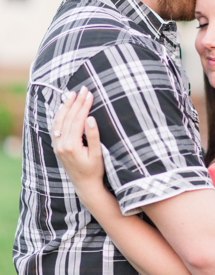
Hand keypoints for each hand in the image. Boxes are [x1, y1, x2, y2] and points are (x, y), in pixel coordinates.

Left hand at [52, 87, 106, 203]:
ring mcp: (57, 146)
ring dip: (66, 106)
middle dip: (76, 102)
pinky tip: (64, 108)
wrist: (85, 185)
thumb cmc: (95, 170)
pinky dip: (59, 115)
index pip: (77, 119)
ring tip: (72, 95)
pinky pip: (55, 127)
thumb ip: (93, 135)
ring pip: (58, 121)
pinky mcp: (57, 147)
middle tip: (84, 89)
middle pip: (68, 118)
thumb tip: (90, 118)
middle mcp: (61, 145)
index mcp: (72, 145)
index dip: (84, 105)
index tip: (90, 94)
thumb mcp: (98, 154)